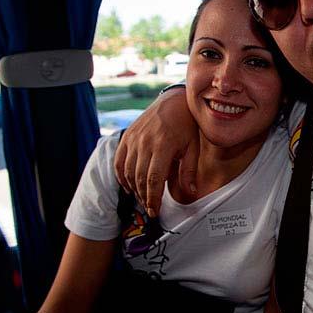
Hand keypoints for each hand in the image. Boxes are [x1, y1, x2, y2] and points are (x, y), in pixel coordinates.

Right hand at [114, 88, 198, 215]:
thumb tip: (190, 193)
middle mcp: (144, 142)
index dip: (153, 199)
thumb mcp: (193, 147)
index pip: (153, 180)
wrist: (173, 101)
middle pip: (139, 178)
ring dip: (134, 189)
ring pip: (128, 172)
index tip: (155, 211)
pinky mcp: (126, 137)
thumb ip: (189, 171)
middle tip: (150, 209)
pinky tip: (129, 186)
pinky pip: (119, 161)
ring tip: (143, 198)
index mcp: (163, 146)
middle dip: (144, 198)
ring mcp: (133, 139)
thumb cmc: (186, 125)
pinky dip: (122, 176)